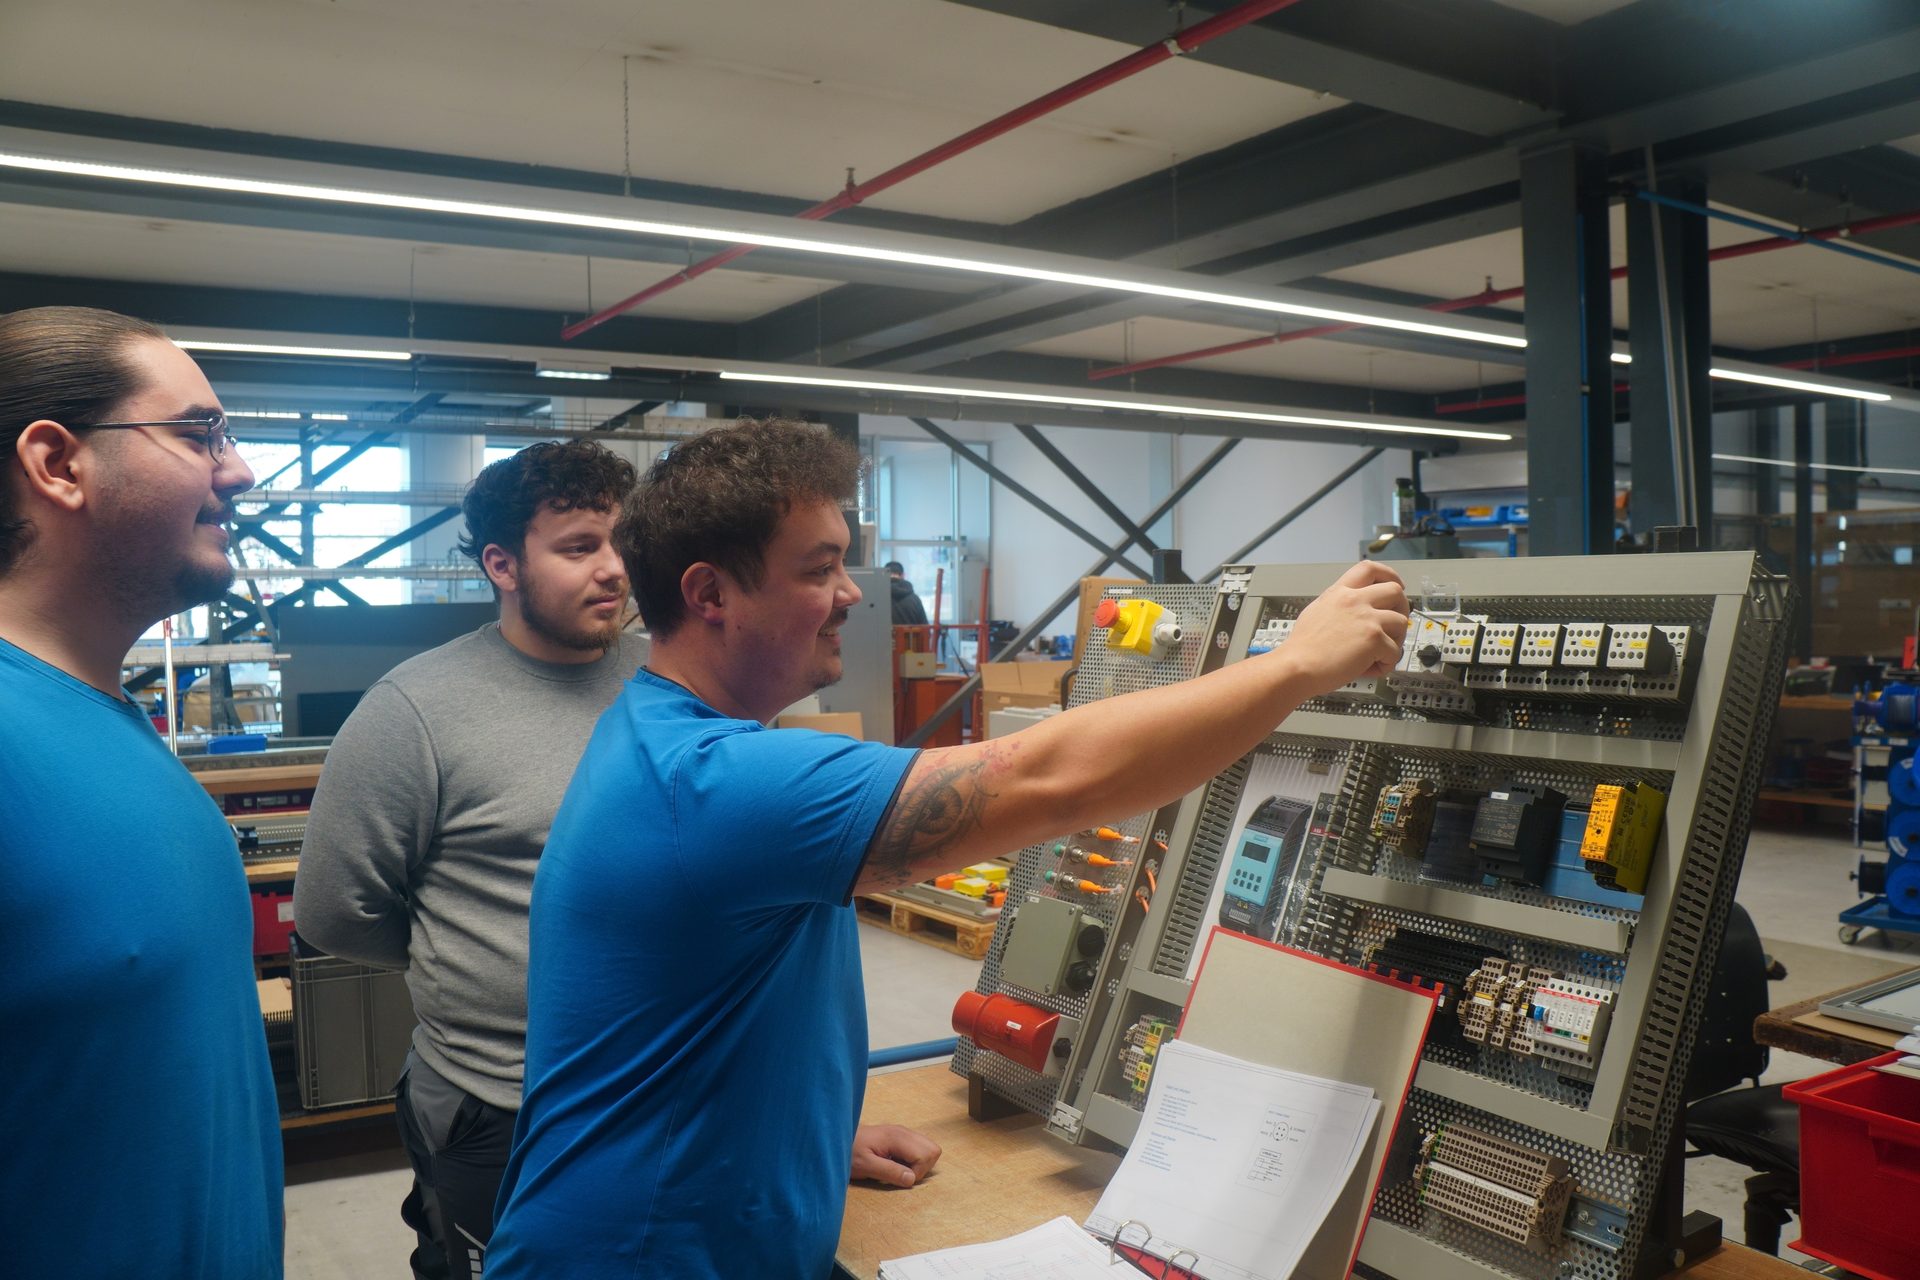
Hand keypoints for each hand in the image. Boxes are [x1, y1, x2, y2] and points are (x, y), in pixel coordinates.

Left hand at [850, 1123, 942, 1187]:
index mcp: (896, 1137)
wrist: (838, 1137)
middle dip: (923, 1167)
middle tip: (903, 1174)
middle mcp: (904, 1131)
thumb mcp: (866, 1166)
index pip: (926, 1155)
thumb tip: (912, 1179)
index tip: (900, 1177)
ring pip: (929, 1147)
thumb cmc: (849, 1152)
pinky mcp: (901, 1136)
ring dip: (920, 1163)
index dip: (917, 1172)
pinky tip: (898, 1163)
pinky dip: (915, 1158)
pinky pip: (919, 1147)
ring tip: (900, 1169)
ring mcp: (903, 1132)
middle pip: (933, 1149)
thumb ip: (889, 1171)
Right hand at [1280, 560, 1408, 691]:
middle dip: (1402, 608)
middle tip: (1394, 625)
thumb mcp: (1318, 611)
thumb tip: (1355, 613)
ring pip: (1401, 622)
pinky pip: (1395, 652)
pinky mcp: (1374, 639)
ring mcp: (1367, 618)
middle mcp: (1355, 600)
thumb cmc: (1302, 647)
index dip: (1389, 574)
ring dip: (1395, 640)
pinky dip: (1385, 664)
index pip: (1370, 568)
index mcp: (1340, 592)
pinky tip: (1369, 668)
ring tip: (1378, 654)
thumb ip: (1340, 605)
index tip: (1396, 585)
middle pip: (1395, 590)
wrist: (1296, 666)